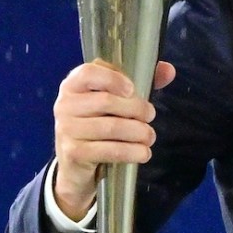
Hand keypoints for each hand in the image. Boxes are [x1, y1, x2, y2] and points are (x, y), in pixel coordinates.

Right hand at [50, 59, 176, 220]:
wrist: (74, 162)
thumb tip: (168, 70)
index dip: (113, 78)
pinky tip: (144, 153)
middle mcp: (64, 105)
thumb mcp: (112, 101)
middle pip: (106, 101)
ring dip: (138, 132)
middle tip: (150, 116)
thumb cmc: (97, 123)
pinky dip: (132, 152)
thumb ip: (139, 82)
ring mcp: (66, 130)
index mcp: (72, 85)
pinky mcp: (74, 153)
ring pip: (111, 127)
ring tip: (150, 136)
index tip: (132, 89)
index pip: (88, 73)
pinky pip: (109, 150)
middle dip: (136, 109)